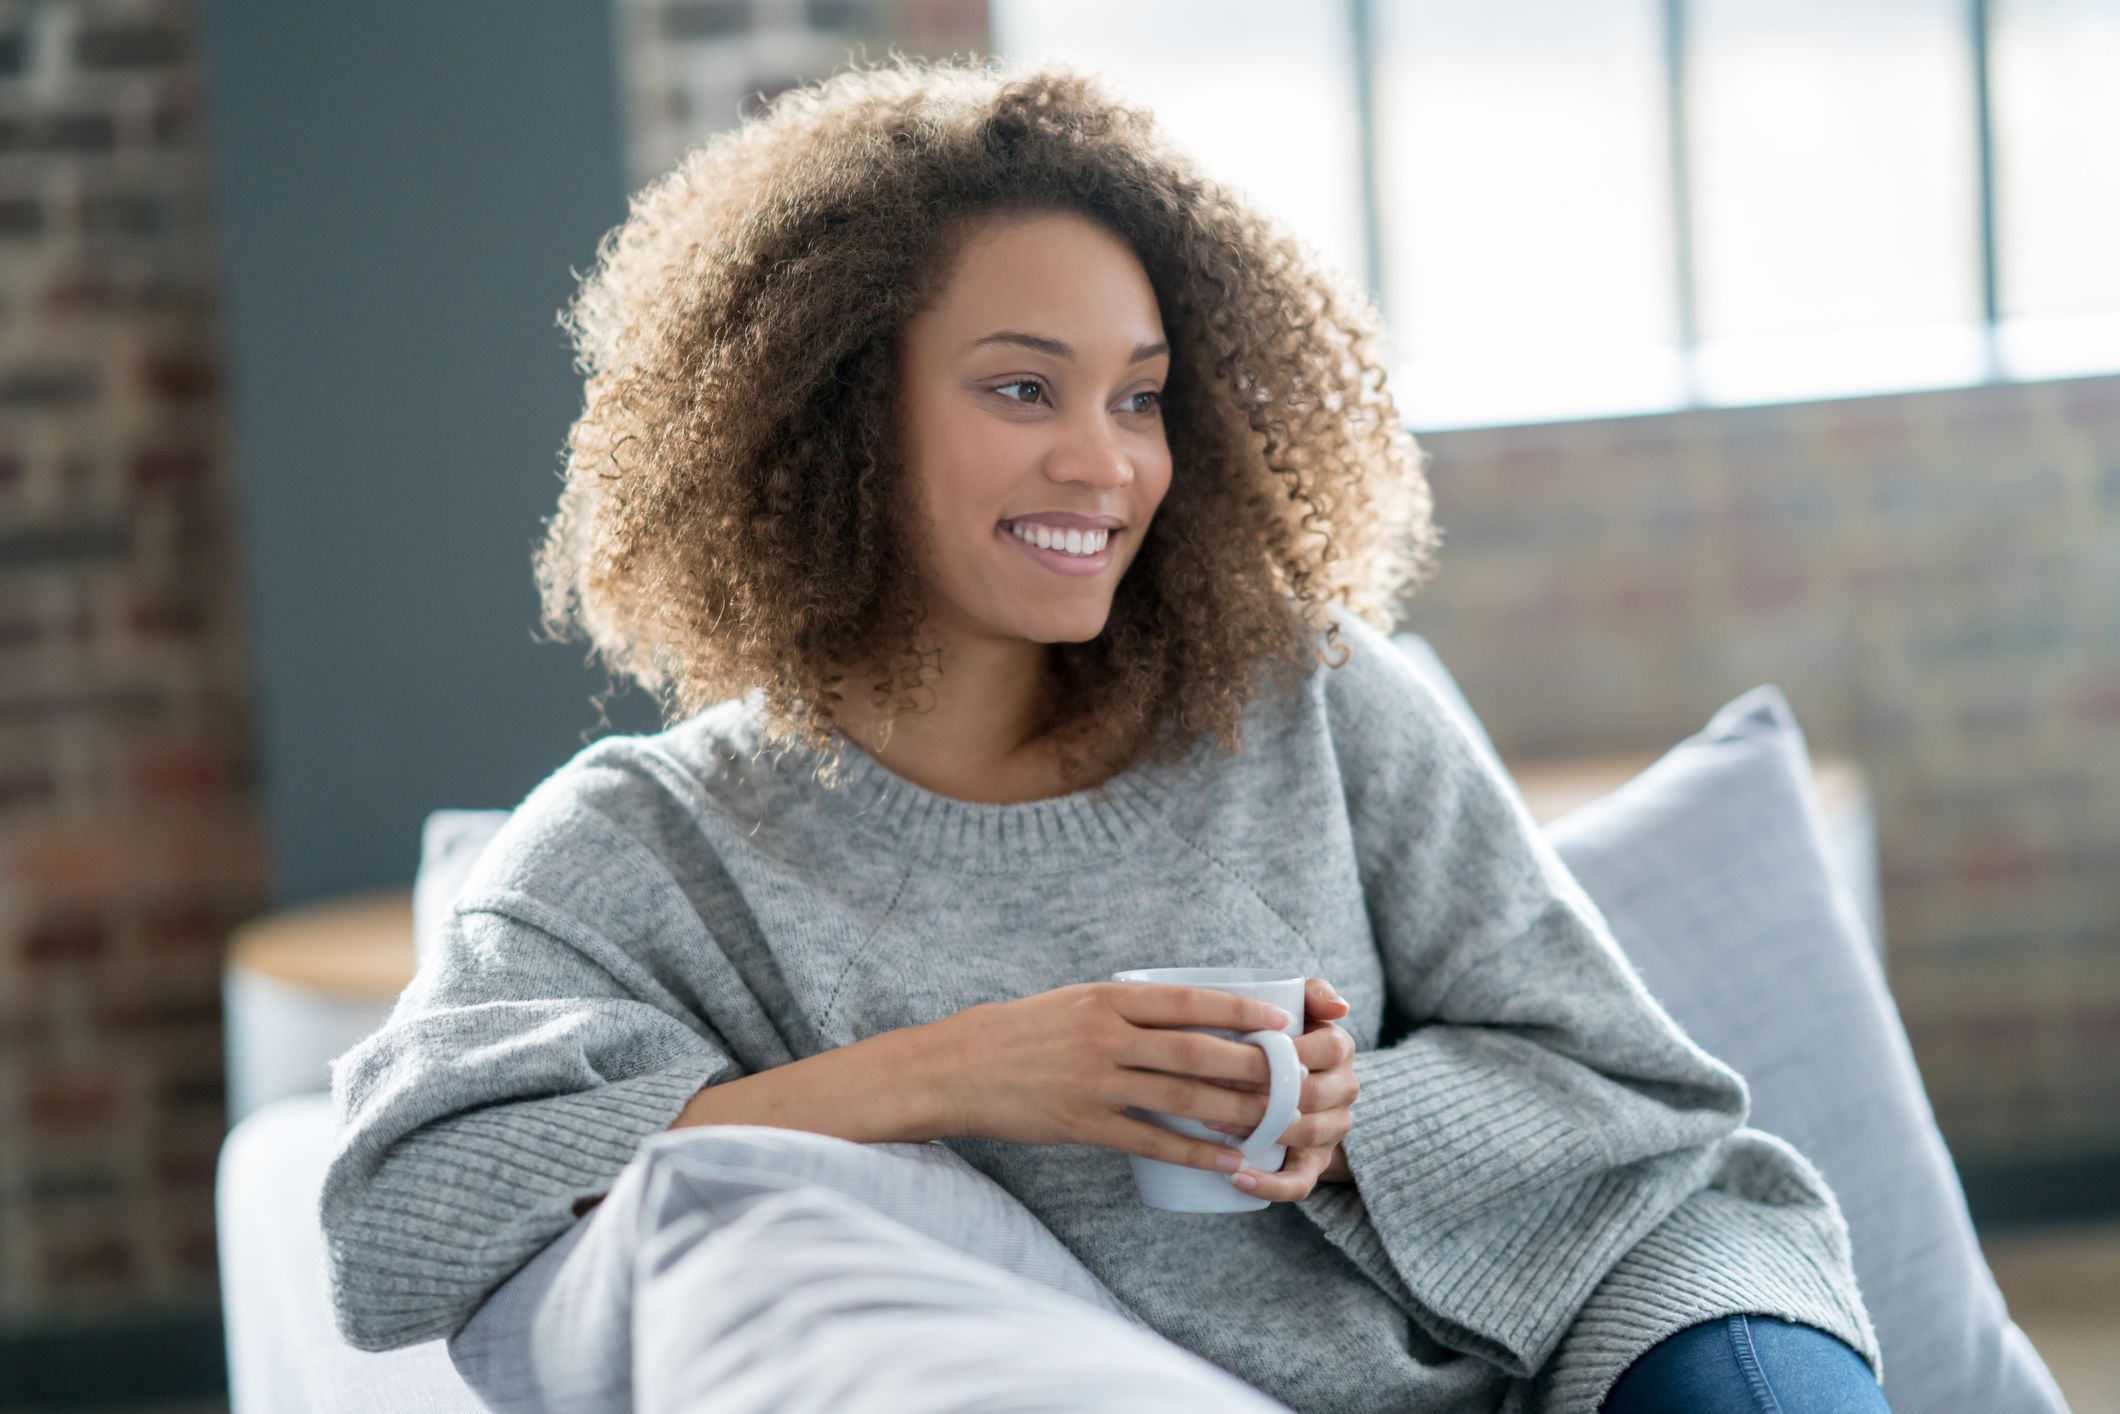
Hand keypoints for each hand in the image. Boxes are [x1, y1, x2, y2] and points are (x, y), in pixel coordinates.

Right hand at [925, 981, 1308, 1179]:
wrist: (956, 1068)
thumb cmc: (1020, 1032)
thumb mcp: (1073, 1001)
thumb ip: (1127, 1009)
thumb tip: (1188, 1015)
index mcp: (1106, 999)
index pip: (1188, 1000)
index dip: (1239, 1008)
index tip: (1279, 1017)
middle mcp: (1104, 1037)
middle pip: (1195, 1051)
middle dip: (1251, 1064)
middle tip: (1293, 1075)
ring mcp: (1094, 1083)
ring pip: (1180, 1098)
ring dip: (1234, 1110)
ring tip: (1275, 1121)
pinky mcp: (1082, 1125)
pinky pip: (1150, 1142)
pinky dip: (1194, 1153)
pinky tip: (1228, 1160)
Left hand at [1197, 977, 1356, 1200]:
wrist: (1299, 1084)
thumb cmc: (1285, 1037)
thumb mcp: (1300, 1008)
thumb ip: (1312, 993)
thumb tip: (1340, 1006)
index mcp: (1340, 1049)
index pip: (1326, 1048)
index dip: (1283, 1050)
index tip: (1236, 1045)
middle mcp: (1344, 1090)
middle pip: (1313, 1094)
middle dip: (1262, 1089)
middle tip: (1207, 1082)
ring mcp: (1331, 1130)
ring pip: (1307, 1135)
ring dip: (1260, 1130)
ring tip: (1211, 1120)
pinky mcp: (1314, 1165)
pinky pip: (1299, 1184)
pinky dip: (1269, 1185)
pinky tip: (1236, 1178)